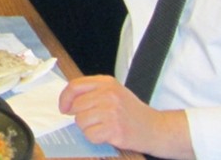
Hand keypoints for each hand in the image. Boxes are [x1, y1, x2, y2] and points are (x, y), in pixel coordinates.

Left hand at [60, 76, 193, 157]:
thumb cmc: (132, 112)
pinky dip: (95, 138)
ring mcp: (112, 111)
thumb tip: (67, 103)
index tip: (64, 108)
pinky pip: (90, 135)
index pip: (75, 86)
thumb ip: (92, 92)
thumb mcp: (114, 92)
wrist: (156, 128)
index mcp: (107, 82)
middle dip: (80, 116)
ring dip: (88, 128)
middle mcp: (109, 94)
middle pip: (76, 106)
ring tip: (104, 127)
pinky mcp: (114, 129)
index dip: (65, 98)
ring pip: (81, 121)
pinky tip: (108, 135)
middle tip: (95, 121)